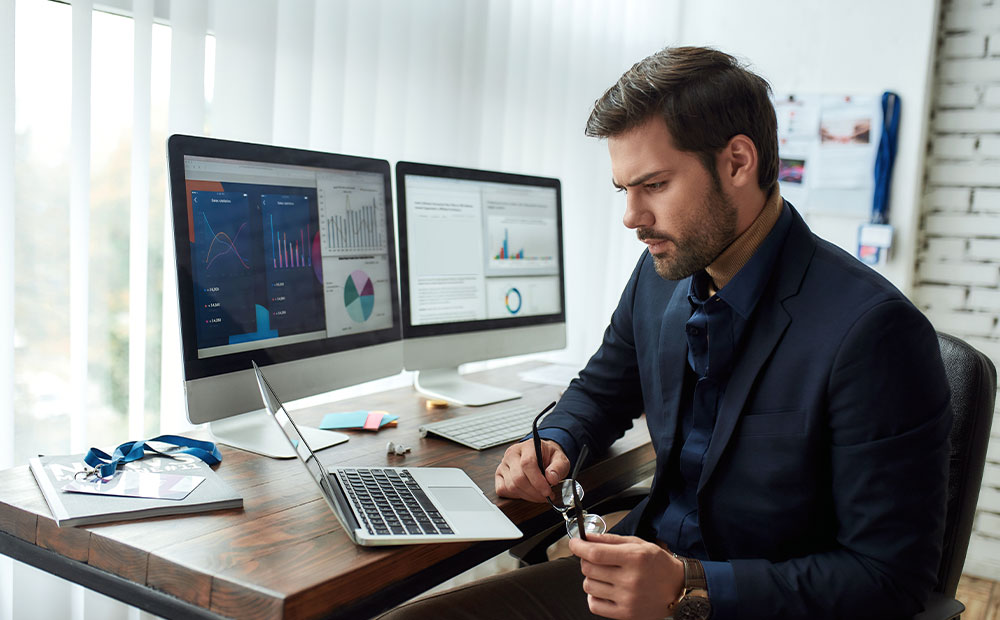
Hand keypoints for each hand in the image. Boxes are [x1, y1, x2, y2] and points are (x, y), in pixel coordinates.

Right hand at [494, 439, 569, 502]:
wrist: (541, 455)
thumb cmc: (548, 457)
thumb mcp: (560, 459)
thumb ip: (558, 468)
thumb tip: (551, 478)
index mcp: (528, 446)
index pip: (527, 463)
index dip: (537, 481)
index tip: (547, 491)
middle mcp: (512, 454)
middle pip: (518, 478)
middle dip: (534, 492)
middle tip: (546, 496)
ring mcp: (503, 464)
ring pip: (511, 486)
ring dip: (527, 496)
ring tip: (538, 495)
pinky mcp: (499, 475)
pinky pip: (502, 489)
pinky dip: (515, 496)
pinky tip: (526, 493)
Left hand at [569, 533, 683, 619]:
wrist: (677, 588)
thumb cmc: (658, 564)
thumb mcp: (638, 544)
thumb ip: (610, 539)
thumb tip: (587, 537)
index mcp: (634, 558)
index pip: (595, 553)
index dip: (579, 547)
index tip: (575, 543)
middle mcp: (630, 580)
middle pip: (589, 569)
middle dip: (586, 560)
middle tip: (595, 558)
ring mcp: (627, 599)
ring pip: (588, 586)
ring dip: (591, 578)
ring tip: (604, 575)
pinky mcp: (625, 614)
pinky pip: (594, 605)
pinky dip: (594, 596)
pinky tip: (604, 590)